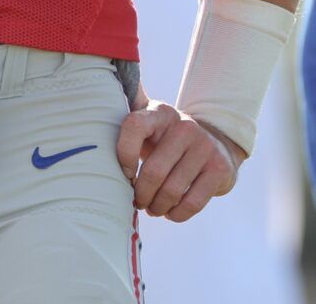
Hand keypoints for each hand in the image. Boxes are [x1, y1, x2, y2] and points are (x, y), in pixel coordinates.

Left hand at [116, 99, 243, 221]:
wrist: (216, 143)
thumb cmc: (167, 139)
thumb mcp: (150, 122)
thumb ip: (128, 118)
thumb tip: (95, 100)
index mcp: (160, 113)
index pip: (134, 126)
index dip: (124, 154)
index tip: (125, 174)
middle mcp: (185, 126)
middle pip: (153, 171)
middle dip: (141, 195)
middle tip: (138, 202)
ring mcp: (205, 147)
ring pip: (172, 191)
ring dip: (157, 207)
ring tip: (152, 208)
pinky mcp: (219, 169)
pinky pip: (192, 203)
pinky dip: (176, 215)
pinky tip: (170, 212)